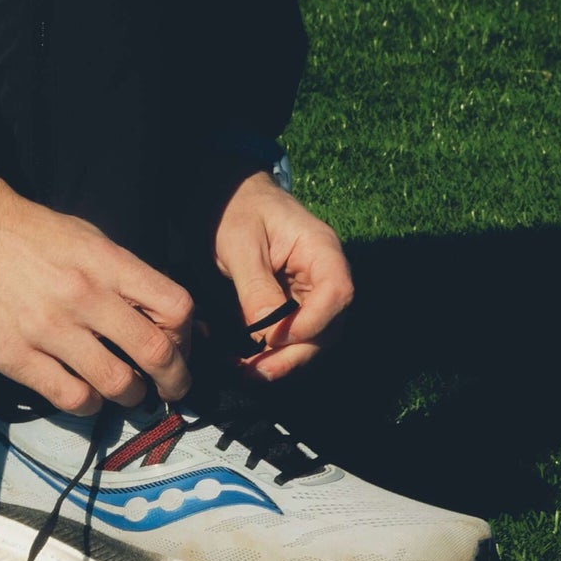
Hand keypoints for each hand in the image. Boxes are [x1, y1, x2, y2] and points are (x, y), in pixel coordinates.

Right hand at [0, 176, 192, 414]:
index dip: (187, 335)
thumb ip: (127, 276)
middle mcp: (82, 295)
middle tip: (171, 389)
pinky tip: (86, 394)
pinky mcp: (16, 357)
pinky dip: (89, 405)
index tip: (180, 346)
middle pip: (155, 352)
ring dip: (131, 395)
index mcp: (105, 262)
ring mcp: (48, 328)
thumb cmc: (36, 236)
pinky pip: (72, 398)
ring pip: (117, 384)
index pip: (174, 306)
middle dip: (174, 380)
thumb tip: (170, 318)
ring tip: (126, 391)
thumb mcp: (89, 239)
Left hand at [211, 170, 353, 381]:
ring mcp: (310, 287)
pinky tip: (247, 360)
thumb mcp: (239, 243)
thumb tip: (267, 335)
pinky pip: (293, 331)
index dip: (312, 324)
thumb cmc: (232, 205)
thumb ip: (256, 287)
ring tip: (248, 372)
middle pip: (328, 324)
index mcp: (320, 247)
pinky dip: (273, 349)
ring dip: (283, 359)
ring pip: (312, 335)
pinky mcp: (293, 299)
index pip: (337, 293)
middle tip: (255, 372)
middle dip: (294, 354)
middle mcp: (323, 271)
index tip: (273, 340)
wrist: (222, 188)